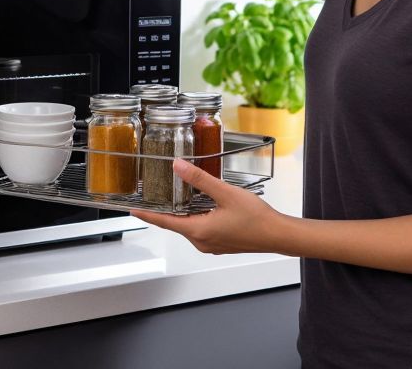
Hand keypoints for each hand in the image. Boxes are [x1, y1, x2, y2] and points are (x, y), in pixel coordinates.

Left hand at [131, 159, 293, 254]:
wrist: (278, 235)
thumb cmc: (256, 218)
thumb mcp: (225, 193)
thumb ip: (200, 179)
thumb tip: (178, 166)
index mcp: (198, 231)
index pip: (164, 222)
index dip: (147, 214)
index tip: (132, 209)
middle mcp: (201, 242)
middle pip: (176, 223)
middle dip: (166, 209)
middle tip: (156, 194)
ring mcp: (211, 245)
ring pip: (190, 226)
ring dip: (184, 212)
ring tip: (179, 195)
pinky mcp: (220, 244)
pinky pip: (201, 230)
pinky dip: (197, 217)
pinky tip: (204, 205)